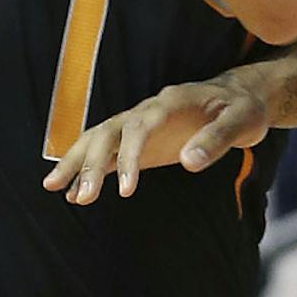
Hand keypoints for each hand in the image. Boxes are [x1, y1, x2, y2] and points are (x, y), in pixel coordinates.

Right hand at [44, 78, 272, 203]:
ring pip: (99, 139)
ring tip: (52, 188)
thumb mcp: (242, 121)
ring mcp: (141, 125)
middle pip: (109, 131)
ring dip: (76, 162)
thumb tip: (188, 162)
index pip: (140, 126)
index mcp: (170, 102)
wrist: (240, 99)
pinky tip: (73, 194)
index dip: (129, 156)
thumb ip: (217, 139)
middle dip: (90, 162)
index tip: (125, 190)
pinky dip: (89, 171)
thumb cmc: (244, 109)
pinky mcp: (141, 141)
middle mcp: (148, 110)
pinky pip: (108, 154)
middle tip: (79, 197)